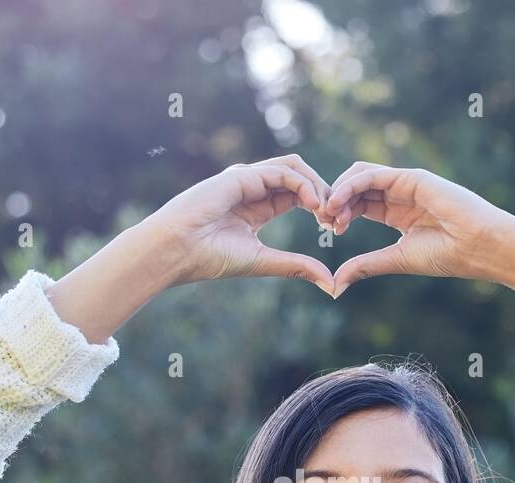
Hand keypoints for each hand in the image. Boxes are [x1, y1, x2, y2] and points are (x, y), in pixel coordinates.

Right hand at [144, 155, 336, 294]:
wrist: (176, 251)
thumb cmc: (210, 259)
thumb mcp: (264, 261)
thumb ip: (297, 266)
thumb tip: (331, 284)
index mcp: (258, 207)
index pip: (298, 195)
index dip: (321, 207)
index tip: (334, 228)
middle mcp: (253, 188)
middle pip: (300, 177)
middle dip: (324, 194)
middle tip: (337, 218)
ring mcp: (247, 178)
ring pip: (294, 167)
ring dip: (317, 186)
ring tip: (327, 212)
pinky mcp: (242, 175)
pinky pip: (282, 171)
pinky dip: (303, 185)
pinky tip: (313, 206)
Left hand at [322, 162, 513, 295]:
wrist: (478, 247)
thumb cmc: (446, 255)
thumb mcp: (396, 260)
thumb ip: (365, 265)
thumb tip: (335, 283)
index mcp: (396, 213)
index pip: (359, 205)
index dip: (340, 214)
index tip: (330, 231)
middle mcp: (399, 194)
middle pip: (356, 188)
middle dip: (335, 201)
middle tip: (324, 221)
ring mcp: (405, 183)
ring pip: (360, 176)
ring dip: (339, 191)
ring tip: (328, 212)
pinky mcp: (411, 177)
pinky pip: (373, 175)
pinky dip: (351, 186)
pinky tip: (338, 202)